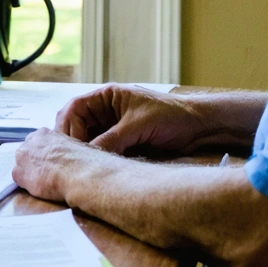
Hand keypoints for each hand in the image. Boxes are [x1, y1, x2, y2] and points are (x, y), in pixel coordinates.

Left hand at [12, 127, 110, 202]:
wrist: (80, 173)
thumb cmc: (85, 160)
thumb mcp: (79, 147)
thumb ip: (69, 149)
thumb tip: (77, 156)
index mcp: (45, 133)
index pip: (38, 143)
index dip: (44, 155)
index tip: (50, 162)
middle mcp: (30, 141)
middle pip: (26, 153)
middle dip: (34, 163)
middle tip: (46, 174)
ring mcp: (21, 157)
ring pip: (21, 167)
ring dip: (30, 174)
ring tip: (44, 184)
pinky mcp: (18, 173)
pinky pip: (19, 180)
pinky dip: (28, 186)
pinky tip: (40, 190)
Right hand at [55, 85, 212, 154]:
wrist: (198, 128)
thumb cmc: (171, 116)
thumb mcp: (138, 125)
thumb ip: (112, 138)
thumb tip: (89, 155)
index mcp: (106, 97)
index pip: (74, 109)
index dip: (69, 128)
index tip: (75, 148)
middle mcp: (105, 111)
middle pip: (75, 125)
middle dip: (71, 141)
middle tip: (73, 160)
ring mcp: (112, 128)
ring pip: (86, 140)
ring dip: (83, 152)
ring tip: (84, 167)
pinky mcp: (121, 143)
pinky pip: (101, 151)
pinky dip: (97, 159)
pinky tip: (97, 169)